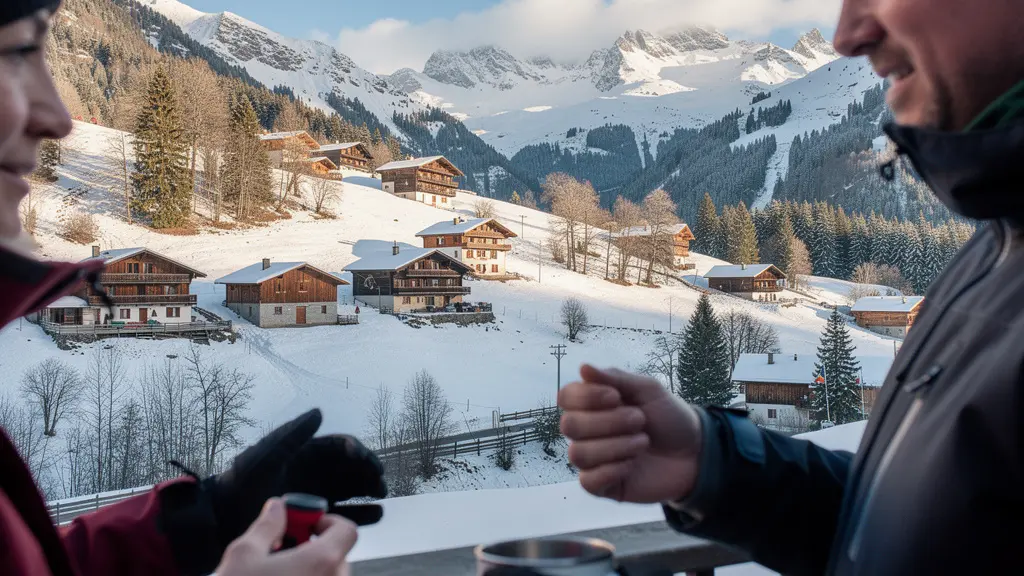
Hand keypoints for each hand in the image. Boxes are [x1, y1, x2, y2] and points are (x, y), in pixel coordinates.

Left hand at [209, 409, 386, 543]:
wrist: (223, 518)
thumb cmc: (239, 483)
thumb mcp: (264, 456)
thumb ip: (291, 436)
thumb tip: (318, 412)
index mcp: (306, 453)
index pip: (339, 447)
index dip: (355, 450)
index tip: (362, 458)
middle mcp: (317, 473)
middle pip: (352, 468)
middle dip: (369, 471)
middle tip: (379, 480)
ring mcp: (318, 496)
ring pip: (353, 490)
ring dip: (370, 491)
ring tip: (381, 496)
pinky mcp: (317, 518)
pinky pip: (345, 514)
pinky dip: (362, 514)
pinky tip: (376, 514)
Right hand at [216, 498, 356, 575]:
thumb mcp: (245, 553)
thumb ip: (267, 525)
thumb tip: (277, 509)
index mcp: (321, 562)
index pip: (347, 530)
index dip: (327, 521)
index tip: (306, 522)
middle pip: (335, 555)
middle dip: (312, 546)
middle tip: (283, 547)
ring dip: (308, 569)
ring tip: (276, 571)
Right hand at [558, 365, 702, 503]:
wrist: (695, 453)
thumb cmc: (669, 418)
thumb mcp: (648, 390)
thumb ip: (615, 378)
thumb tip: (583, 367)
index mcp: (593, 405)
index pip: (566, 397)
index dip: (586, 397)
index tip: (616, 397)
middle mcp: (587, 432)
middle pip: (570, 425)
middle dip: (608, 422)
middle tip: (640, 420)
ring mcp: (593, 460)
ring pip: (578, 454)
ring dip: (615, 446)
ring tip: (643, 442)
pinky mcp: (602, 486)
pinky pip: (588, 481)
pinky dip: (612, 470)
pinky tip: (632, 465)